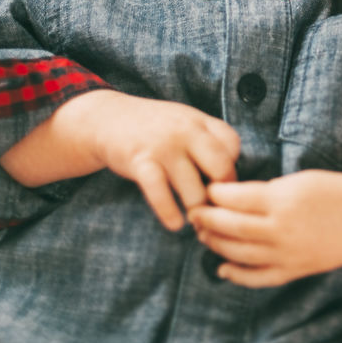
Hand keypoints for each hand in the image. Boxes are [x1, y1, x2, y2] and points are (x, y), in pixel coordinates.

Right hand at [83, 90, 240, 230]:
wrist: (108, 118)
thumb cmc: (156, 127)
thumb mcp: (186, 122)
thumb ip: (210, 142)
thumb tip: (233, 180)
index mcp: (200, 121)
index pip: (232, 146)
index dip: (232, 170)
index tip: (222, 187)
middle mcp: (185, 131)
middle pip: (221, 168)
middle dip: (221, 195)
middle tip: (215, 210)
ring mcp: (163, 146)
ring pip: (194, 189)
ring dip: (196, 210)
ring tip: (195, 220)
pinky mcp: (140, 162)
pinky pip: (160, 194)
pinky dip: (170, 213)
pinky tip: (174, 224)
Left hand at [187, 169, 341, 286]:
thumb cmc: (335, 191)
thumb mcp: (300, 179)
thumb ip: (268, 190)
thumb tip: (234, 199)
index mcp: (283, 199)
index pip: (236, 197)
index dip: (216, 193)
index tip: (208, 189)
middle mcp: (282, 228)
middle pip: (231, 226)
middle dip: (207, 219)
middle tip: (195, 212)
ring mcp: (287, 253)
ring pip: (239, 252)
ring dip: (215, 244)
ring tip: (203, 235)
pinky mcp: (294, 270)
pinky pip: (259, 278)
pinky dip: (237, 275)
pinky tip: (222, 268)